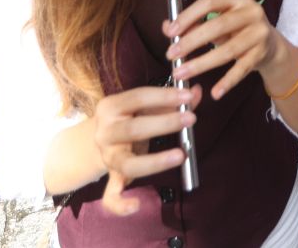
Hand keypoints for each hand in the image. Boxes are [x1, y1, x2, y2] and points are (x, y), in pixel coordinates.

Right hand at [91, 85, 200, 215]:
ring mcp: (108, 158)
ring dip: (155, 161)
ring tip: (181, 155)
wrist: (100, 139)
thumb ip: (171, 100)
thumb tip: (198, 91)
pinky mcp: (113, 179)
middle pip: (133, 129)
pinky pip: (111, 197)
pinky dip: (121, 204)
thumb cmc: (129, 118)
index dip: (163, 96)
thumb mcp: (144, 106)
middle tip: (191, 119)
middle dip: (164, 124)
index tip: (188, 95)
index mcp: (110, 108)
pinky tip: (136, 206)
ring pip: (128, 164)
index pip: (136, 98)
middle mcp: (105, 133)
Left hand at [166, 0, 289, 99]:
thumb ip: (192, 23)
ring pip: (227, 50)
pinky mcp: (262, 53)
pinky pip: (241, 69)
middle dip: (191, 42)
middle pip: (217, 26)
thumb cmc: (237, 29)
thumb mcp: (217, 21)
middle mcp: (252, 11)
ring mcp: (259, 33)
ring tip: (182, 74)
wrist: (270, 45)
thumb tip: (167, 28)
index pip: (209, 2)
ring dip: (202, 63)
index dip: (188, 16)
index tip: (170, 32)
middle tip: (171, 55)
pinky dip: (227, 82)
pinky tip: (214, 93)